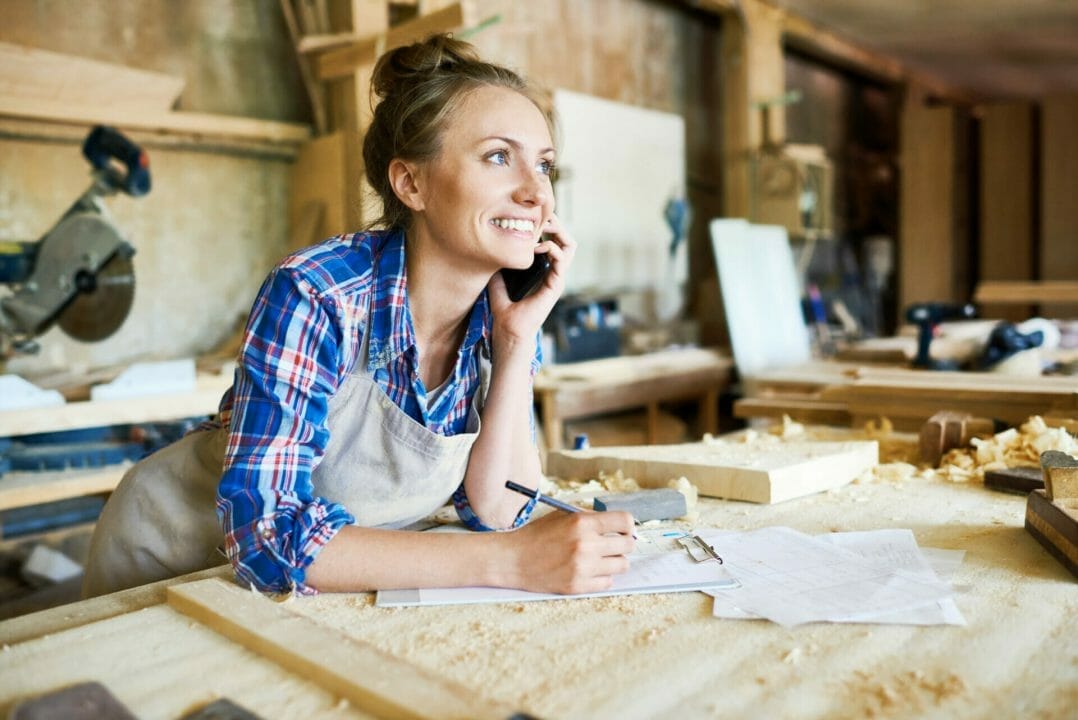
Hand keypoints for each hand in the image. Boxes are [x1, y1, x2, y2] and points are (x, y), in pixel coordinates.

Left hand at [487, 214, 575, 352]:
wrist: (509, 332)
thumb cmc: (505, 312)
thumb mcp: (497, 282)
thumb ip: (498, 268)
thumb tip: (490, 252)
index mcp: (542, 271)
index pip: (553, 241)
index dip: (546, 226)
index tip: (532, 217)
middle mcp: (553, 273)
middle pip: (565, 240)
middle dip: (556, 224)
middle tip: (542, 216)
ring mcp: (556, 278)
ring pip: (570, 246)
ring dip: (559, 232)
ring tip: (545, 226)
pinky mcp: (555, 285)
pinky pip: (563, 260)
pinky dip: (553, 248)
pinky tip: (540, 246)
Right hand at [506, 510, 634, 594]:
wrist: (513, 560)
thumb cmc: (536, 535)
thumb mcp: (562, 516)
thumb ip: (589, 517)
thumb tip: (616, 524)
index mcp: (582, 523)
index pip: (624, 522)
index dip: (627, 526)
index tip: (624, 530)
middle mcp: (586, 544)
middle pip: (627, 545)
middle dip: (623, 544)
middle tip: (614, 545)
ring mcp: (583, 567)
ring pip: (621, 565)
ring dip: (614, 561)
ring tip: (601, 559)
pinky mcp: (578, 586)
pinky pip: (608, 583)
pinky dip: (603, 577)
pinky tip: (591, 571)